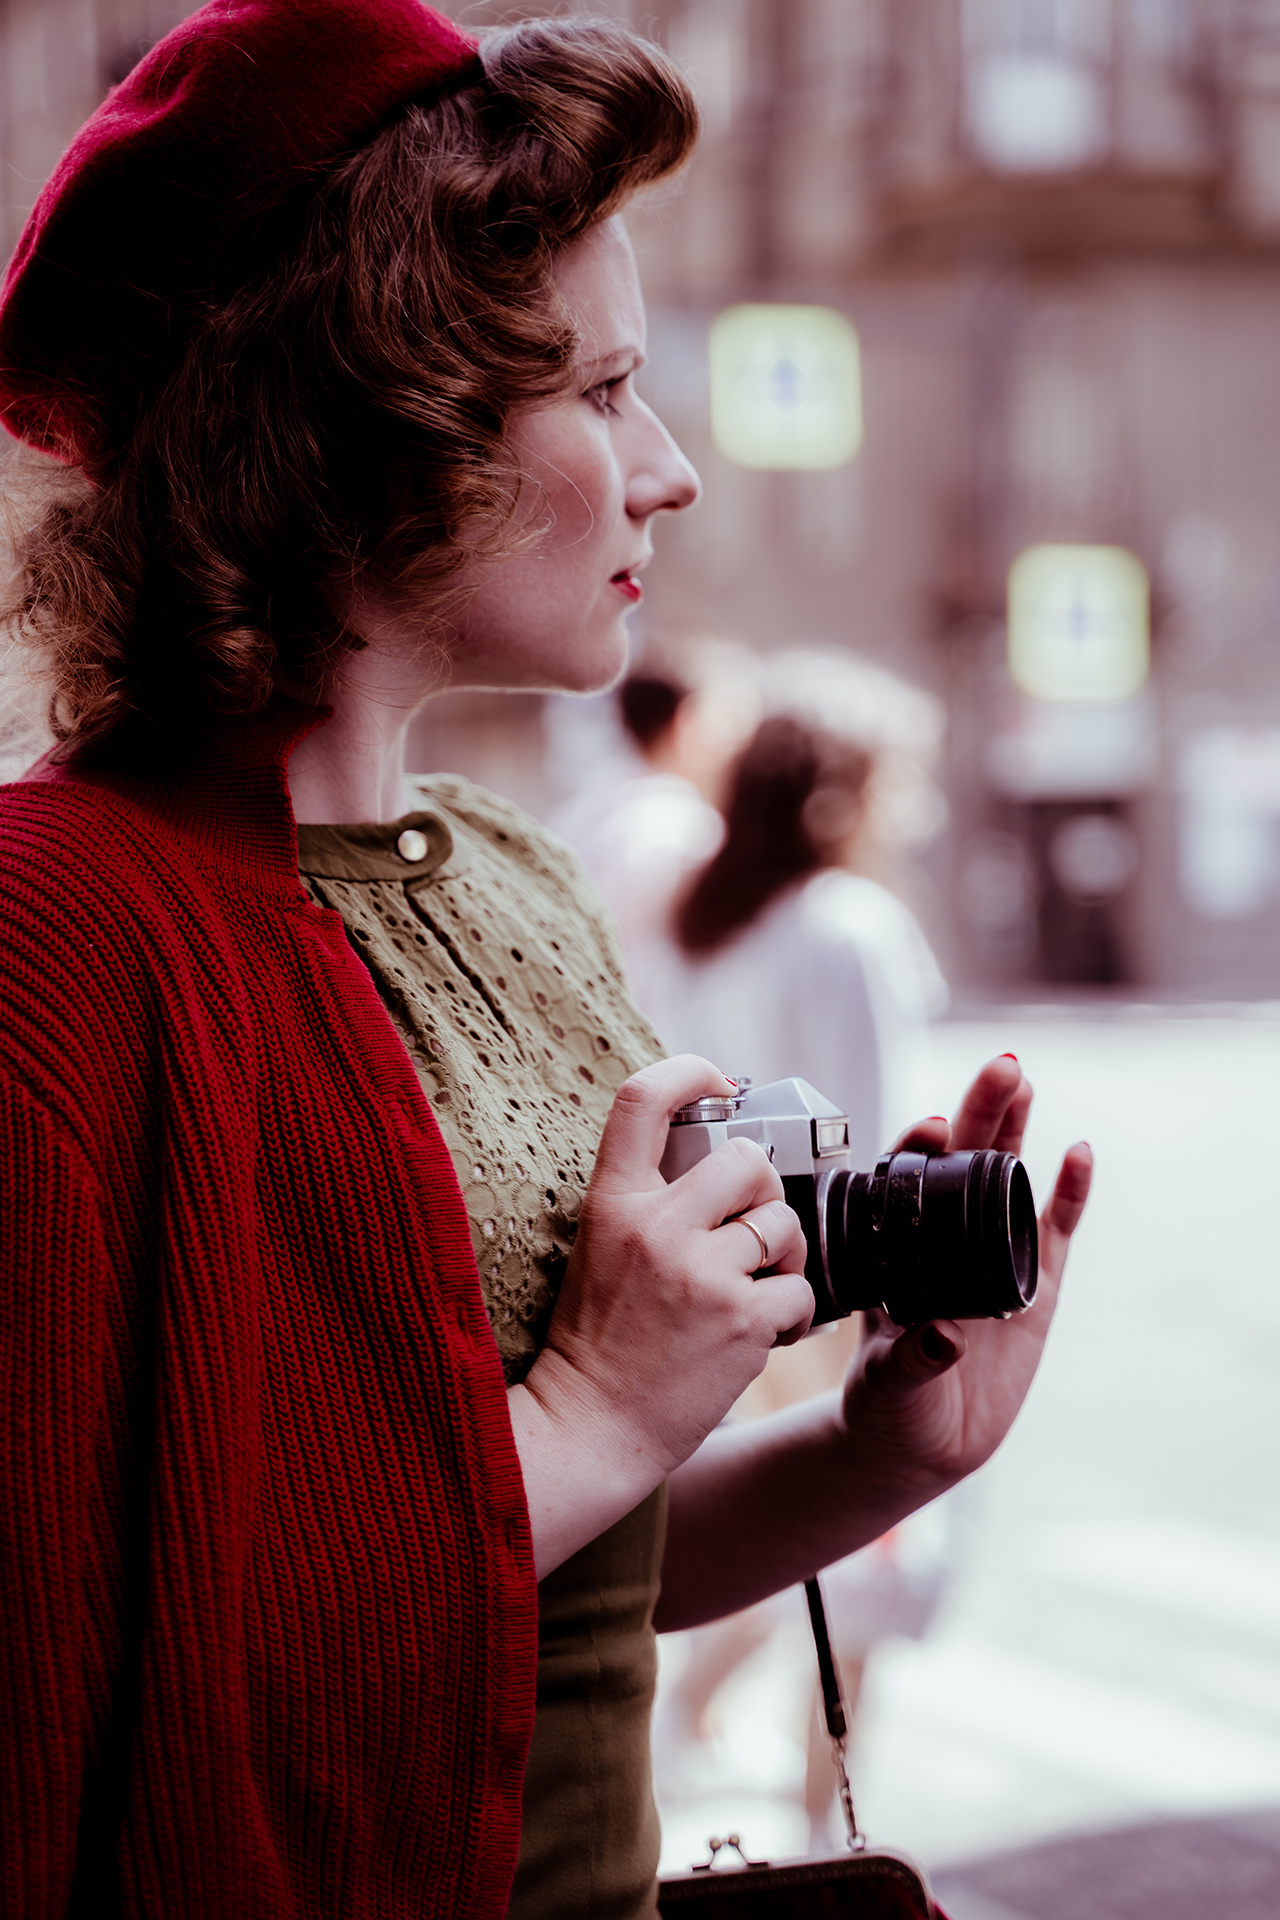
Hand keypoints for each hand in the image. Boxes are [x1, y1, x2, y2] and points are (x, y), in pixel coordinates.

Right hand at [513, 1055, 811, 1575]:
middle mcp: (656, 1227)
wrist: (588, 1429)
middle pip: (745, 1159)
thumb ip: (649, 1204)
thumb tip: (717, 1163)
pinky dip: (796, 1311)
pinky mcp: (739, 1320)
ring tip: (759, 1289)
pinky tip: (769, 1330)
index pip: (642, 1099)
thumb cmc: (596, 1343)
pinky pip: (801, 1289)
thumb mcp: (600, 1249)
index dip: (688, 1071)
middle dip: (764, 1190)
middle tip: (753, 1226)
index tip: (717, 1080)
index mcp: (612, 1203)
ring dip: (784, 1256)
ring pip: (782, 1224)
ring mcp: (699, 1272)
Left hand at [838, 1053, 1091, 1504]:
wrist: (924, 1444)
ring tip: (1024, 1083)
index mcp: (898, 1253)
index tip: (931, 1127)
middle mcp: (943, 1243)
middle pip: (963, 1163)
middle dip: (979, 1113)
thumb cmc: (888, 1405)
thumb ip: (913, 1360)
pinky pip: (1053, 1232)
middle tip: (1000, 1069)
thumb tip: (945, 1338)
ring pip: (1006, 1181)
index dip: (919, 1148)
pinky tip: (1079, 1153)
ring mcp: (991, 1258)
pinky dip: (1068, 1193)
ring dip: (1015, 1132)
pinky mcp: (1034, 1288)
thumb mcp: (888, 1384)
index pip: (905, 1182)